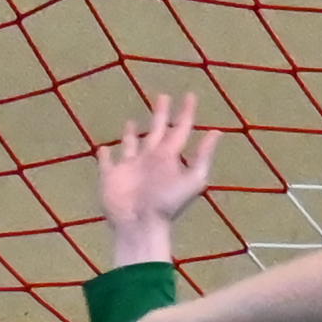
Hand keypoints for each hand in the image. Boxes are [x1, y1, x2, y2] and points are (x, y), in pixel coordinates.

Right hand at [95, 95, 219, 267]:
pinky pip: (107, 162)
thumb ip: (203, 156)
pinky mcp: (111, 176)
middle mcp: (150, 159)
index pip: (180, 129)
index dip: (186, 113)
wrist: (141, 226)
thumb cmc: (168, 205)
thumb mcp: (193, 179)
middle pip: (156, 130)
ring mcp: (130, 167)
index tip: (190, 95)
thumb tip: (218, 131)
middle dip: (160, 114)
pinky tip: (103, 149)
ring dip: (131, 134)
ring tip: (130, 122)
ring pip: (131, 145)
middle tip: (163, 96)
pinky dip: (105, 155)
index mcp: (169, 157)